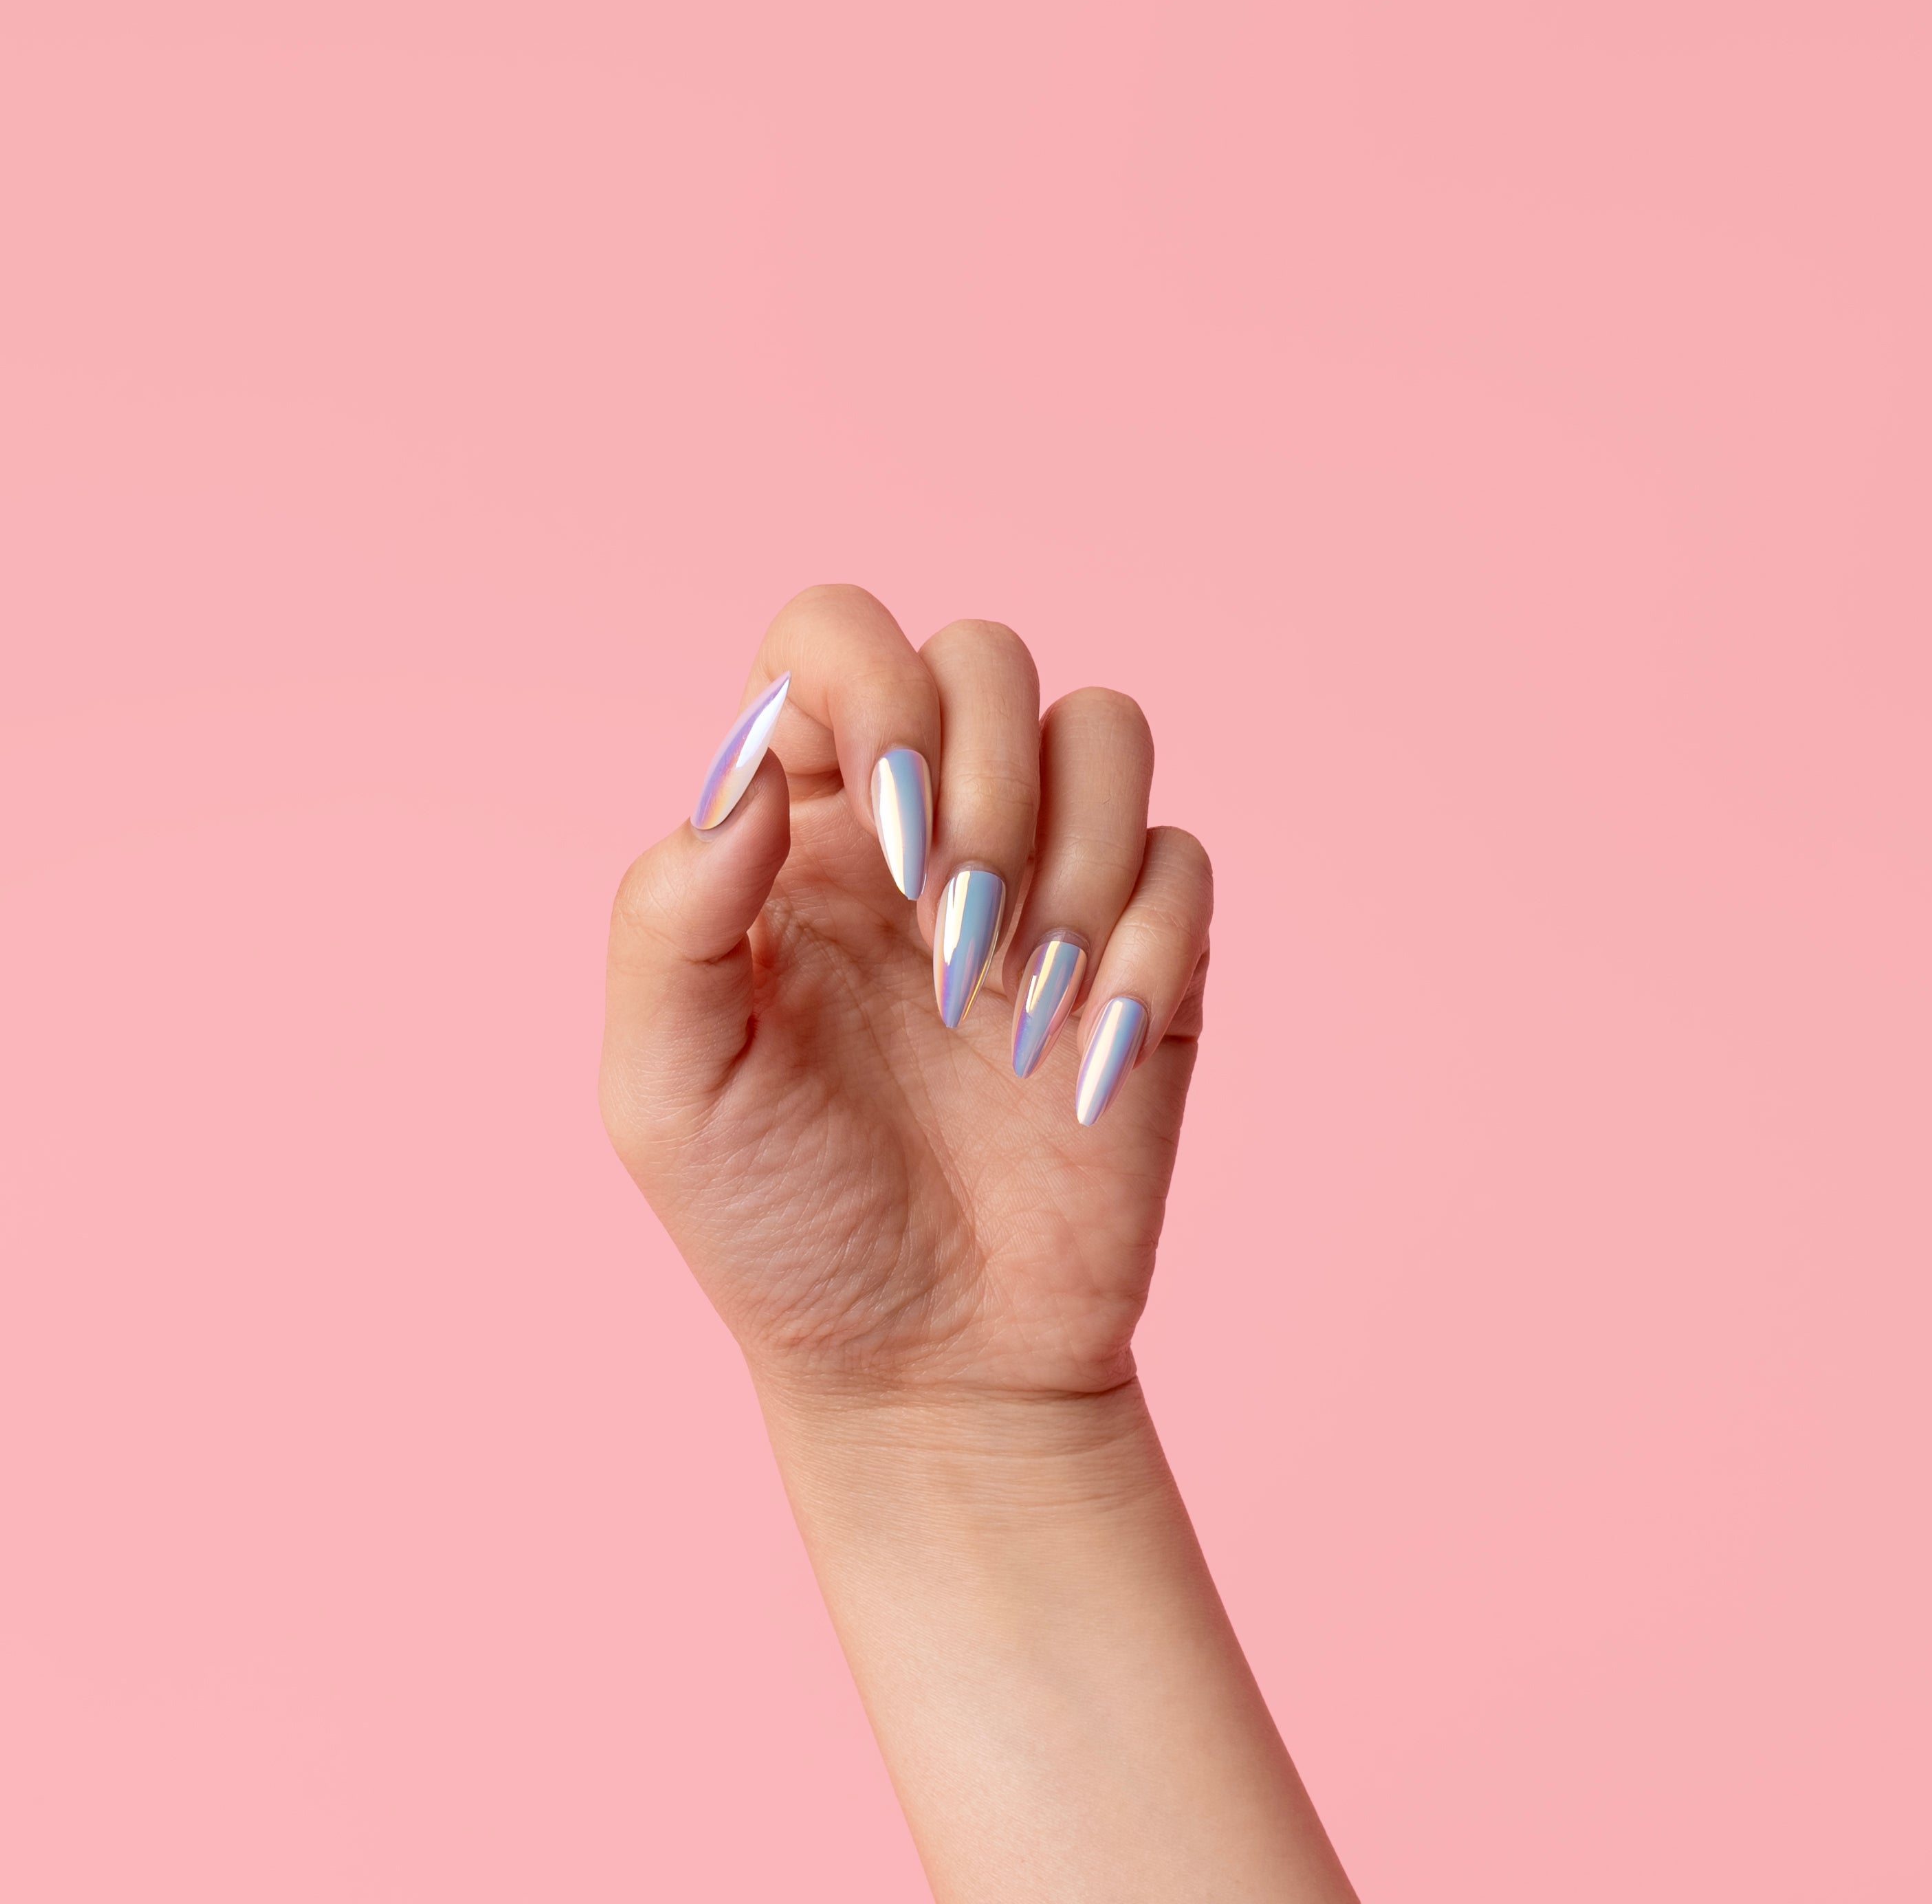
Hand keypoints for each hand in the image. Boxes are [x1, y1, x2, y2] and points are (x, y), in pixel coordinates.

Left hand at [600, 585, 1212, 1400]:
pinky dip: (1149, 942)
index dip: (871, 688)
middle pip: (988, 657)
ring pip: (1105, 727)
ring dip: (1074, 851)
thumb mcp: (670, 1090)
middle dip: (981, 779)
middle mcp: (925, 830)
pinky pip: (1186, 859)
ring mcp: (1045, 888)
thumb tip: (746, 761)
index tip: (880, 842)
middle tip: (945, 935)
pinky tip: (1086, 1054)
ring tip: (1018, 996)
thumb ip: (672, 917)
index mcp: (800, 836)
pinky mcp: (1149, 957)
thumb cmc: (780, 1227)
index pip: (833, 641)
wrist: (928, 1366)